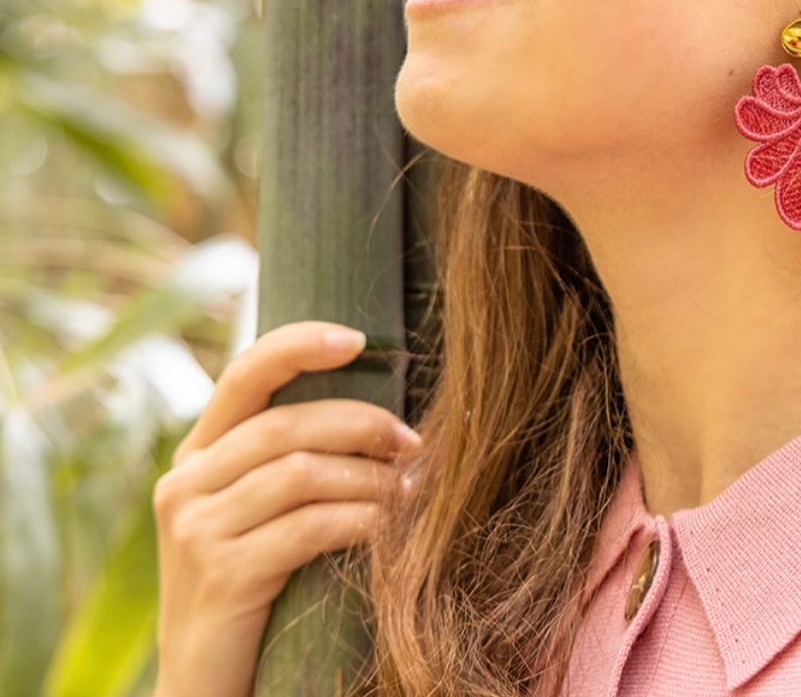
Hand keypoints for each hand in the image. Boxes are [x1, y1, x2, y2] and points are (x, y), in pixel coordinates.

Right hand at [151, 322, 419, 696]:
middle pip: (286, 424)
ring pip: (302, 472)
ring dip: (370, 476)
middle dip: (362, 424)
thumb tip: (384, 412)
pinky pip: (307, 526)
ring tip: (411, 488)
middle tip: (413, 441)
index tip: (357, 338)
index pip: (243, 374)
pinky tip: (389, 525)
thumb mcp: (261, 512)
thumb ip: (291, 458)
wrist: (210, 686)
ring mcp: (195, 529)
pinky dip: (359, 518)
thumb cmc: (257, 585)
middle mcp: (186, 483)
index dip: (298, 346)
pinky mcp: (220, 574)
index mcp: (197, 455)